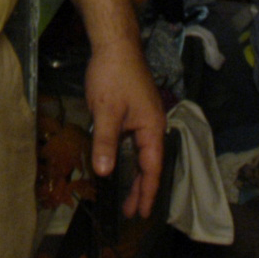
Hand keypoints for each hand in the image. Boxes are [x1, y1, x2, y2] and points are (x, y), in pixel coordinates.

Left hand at [83, 41, 165, 217]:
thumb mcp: (106, 111)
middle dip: (142, 188)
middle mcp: (153, 125)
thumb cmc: (113, 76)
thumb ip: (106, 143)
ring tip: (128, 196)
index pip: (152, 168)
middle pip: (149, 164)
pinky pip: (135, 143)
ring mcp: (145, 118)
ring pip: (142, 154)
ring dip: (135, 175)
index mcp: (152, 128)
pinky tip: (120, 164)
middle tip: (132, 211)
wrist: (115, 44)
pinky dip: (129, 159)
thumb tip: (105, 173)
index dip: (148, 192)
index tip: (143, 213)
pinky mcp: (136, 112)